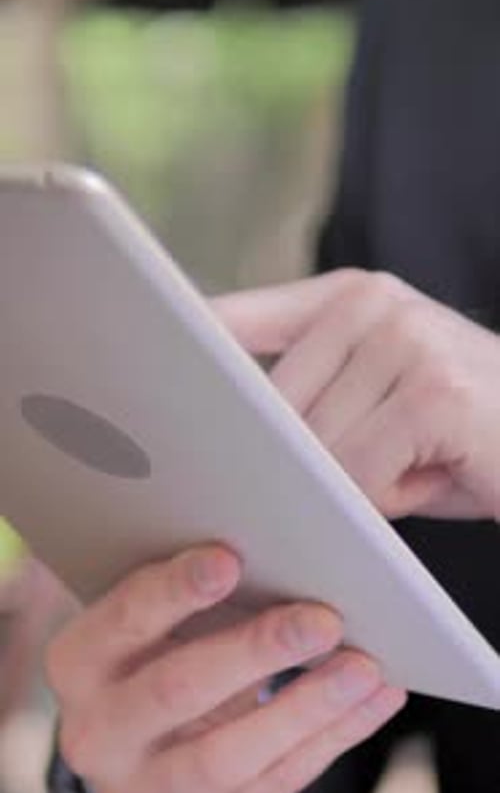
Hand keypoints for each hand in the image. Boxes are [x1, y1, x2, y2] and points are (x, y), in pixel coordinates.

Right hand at [46, 545, 404, 792]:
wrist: (145, 744)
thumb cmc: (165, 649)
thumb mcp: (163, 617)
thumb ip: (204, 585)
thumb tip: (289, 548)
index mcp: (79, 663)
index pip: (124, 620)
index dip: (176, 590)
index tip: (230, 559)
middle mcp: (97, 734)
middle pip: (177, 690)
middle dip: (255, 651)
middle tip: (323, 618)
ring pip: (227, 755)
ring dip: (306, 707)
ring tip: (365, 665)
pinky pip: (273, 787)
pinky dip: (332, 738)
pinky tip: (375, 697)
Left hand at [215, 269, 499, 521]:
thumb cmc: (458, 429)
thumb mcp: (377, 395)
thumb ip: (309, 396)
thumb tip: (227, 437)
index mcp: (347, 296)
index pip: (237, 319)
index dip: (189, 355)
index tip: (138, 376)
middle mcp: (370, 305)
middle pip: (273, 410)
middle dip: (308, 462)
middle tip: (378, 459)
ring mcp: (404, 340)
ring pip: (317, 449)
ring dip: (359, 484)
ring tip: (418, 461)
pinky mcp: (433, 392)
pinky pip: (361, 474)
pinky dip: (390, 496)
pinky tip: (436, 472)